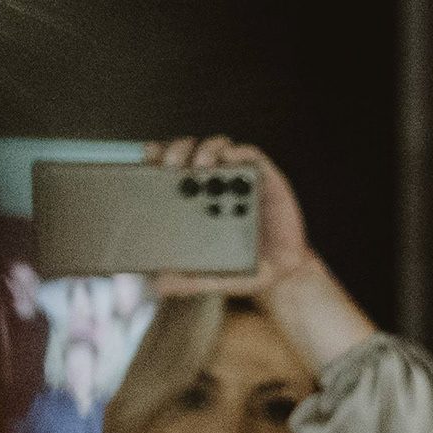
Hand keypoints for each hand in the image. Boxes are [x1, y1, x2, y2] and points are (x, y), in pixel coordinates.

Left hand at [140, 135, 319, 294]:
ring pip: (218, 148)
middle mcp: (216, 186)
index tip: (147, 159)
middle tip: (174, 166)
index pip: (170, 171)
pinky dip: (239, 153)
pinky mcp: (265, 178)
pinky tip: (231, 159)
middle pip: (191, 153)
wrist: (285, 274)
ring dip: (206, 150)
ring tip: (202, 165)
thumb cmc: (246, 271)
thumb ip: (191, 280)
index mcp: (196, 204)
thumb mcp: (215, 280)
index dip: (156, 158)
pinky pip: (250, 155)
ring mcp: (240, 181)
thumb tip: (161, 285)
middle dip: (177, 151)